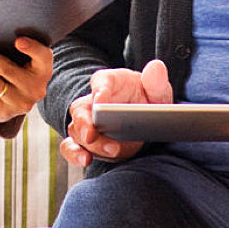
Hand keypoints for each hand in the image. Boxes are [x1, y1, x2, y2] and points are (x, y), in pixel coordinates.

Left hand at [0, 37, 51, 123]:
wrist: (16, 101)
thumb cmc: (20, 69)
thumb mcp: (27, 60)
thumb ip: (18, 48)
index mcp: (43, 70)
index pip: (43, 56)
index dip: (32, 48)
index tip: (18, 41)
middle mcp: (34, 88)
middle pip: (9, 70)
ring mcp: (18, 102)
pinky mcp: (2, 110)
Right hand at [58, 60, 172, 166]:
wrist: (143, 120)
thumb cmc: (146, 99)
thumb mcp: (156, 90)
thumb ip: (155, 81)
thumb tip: (155, 67)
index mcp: (108, 82)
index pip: (100, 82)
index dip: (99, 92)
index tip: (101, 103)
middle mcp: (92, 102)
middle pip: (81, 110)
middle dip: (85, 124)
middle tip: (93, 134)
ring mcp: (87, 123)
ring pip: (77, 131)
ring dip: (91, 143)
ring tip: (111, 151)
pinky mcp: (87, 142)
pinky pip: (71, 147)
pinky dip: (75, 154)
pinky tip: (86, 160)